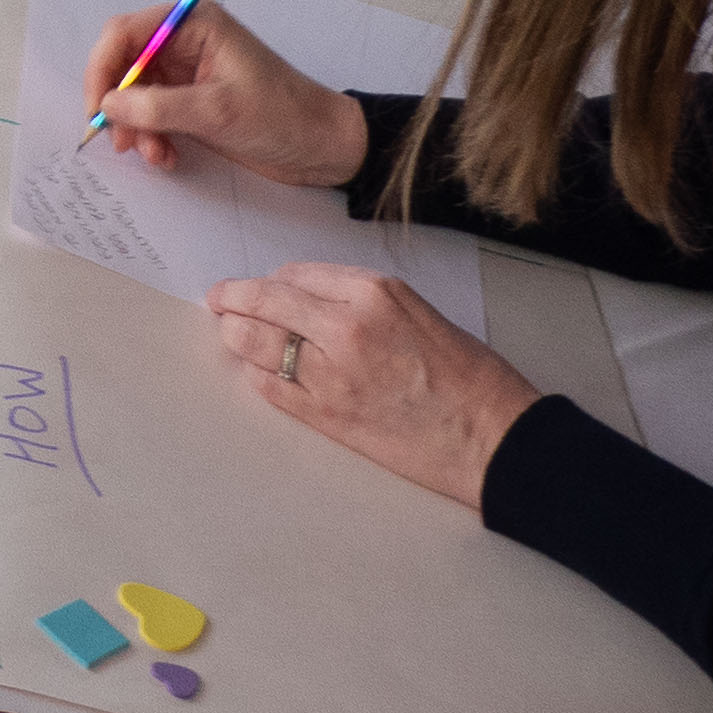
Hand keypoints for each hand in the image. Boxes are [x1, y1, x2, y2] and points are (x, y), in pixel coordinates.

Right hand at [83, 0, 366, 186]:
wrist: (324, 148)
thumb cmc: (281, 117)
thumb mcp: (218, 112)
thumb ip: (159, 106)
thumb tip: (108, 105)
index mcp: (193, 25)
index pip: (125, 33)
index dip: (103, 68)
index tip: (99, 109)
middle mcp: (184, 43)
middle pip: (124, 64)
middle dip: (119, 104)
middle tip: (122, 143)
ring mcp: (187, 74)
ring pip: (135, 95)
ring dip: (137, 128)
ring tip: (156, 157)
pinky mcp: (191, 103)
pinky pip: (152, 115)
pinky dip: (152, 137)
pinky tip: (168, 158)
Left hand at [207, 262, 542, 509]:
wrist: (493, 439)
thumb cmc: (469, 377)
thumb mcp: (417, 311)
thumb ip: (360, 298)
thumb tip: (307, 296)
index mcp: (374, 292)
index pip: (297, 274)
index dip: (274, 280)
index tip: (260, 284)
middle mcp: (346, 326)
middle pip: (265, 301)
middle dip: (235, 298)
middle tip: (219, 299)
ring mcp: (331, 374)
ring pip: (258, 343)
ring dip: (238, 335)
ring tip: (230, 331)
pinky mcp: (327, 416)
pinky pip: (271, 388)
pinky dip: (257, 375)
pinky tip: (256, 370)